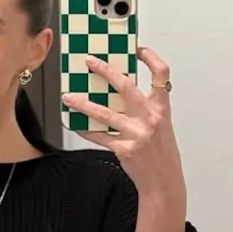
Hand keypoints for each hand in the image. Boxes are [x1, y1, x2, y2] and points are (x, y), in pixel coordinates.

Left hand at [63, 46, 186, 231]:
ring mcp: (136, 134)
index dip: (151, 58)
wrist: (163, 182)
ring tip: (68, 97)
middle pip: (125, 86)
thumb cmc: (162, 154)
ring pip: (104, 112)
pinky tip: (76, 124)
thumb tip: (121, 91)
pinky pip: (99, 136)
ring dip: (83, 103)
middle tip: (90, 62)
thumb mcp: (160, 126)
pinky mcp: (123, 149)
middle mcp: (149, 119)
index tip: (138, 49)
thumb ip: (145, 108)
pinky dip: (85, 130)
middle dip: (105, 70)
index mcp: (161, 109)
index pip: (161, 75)